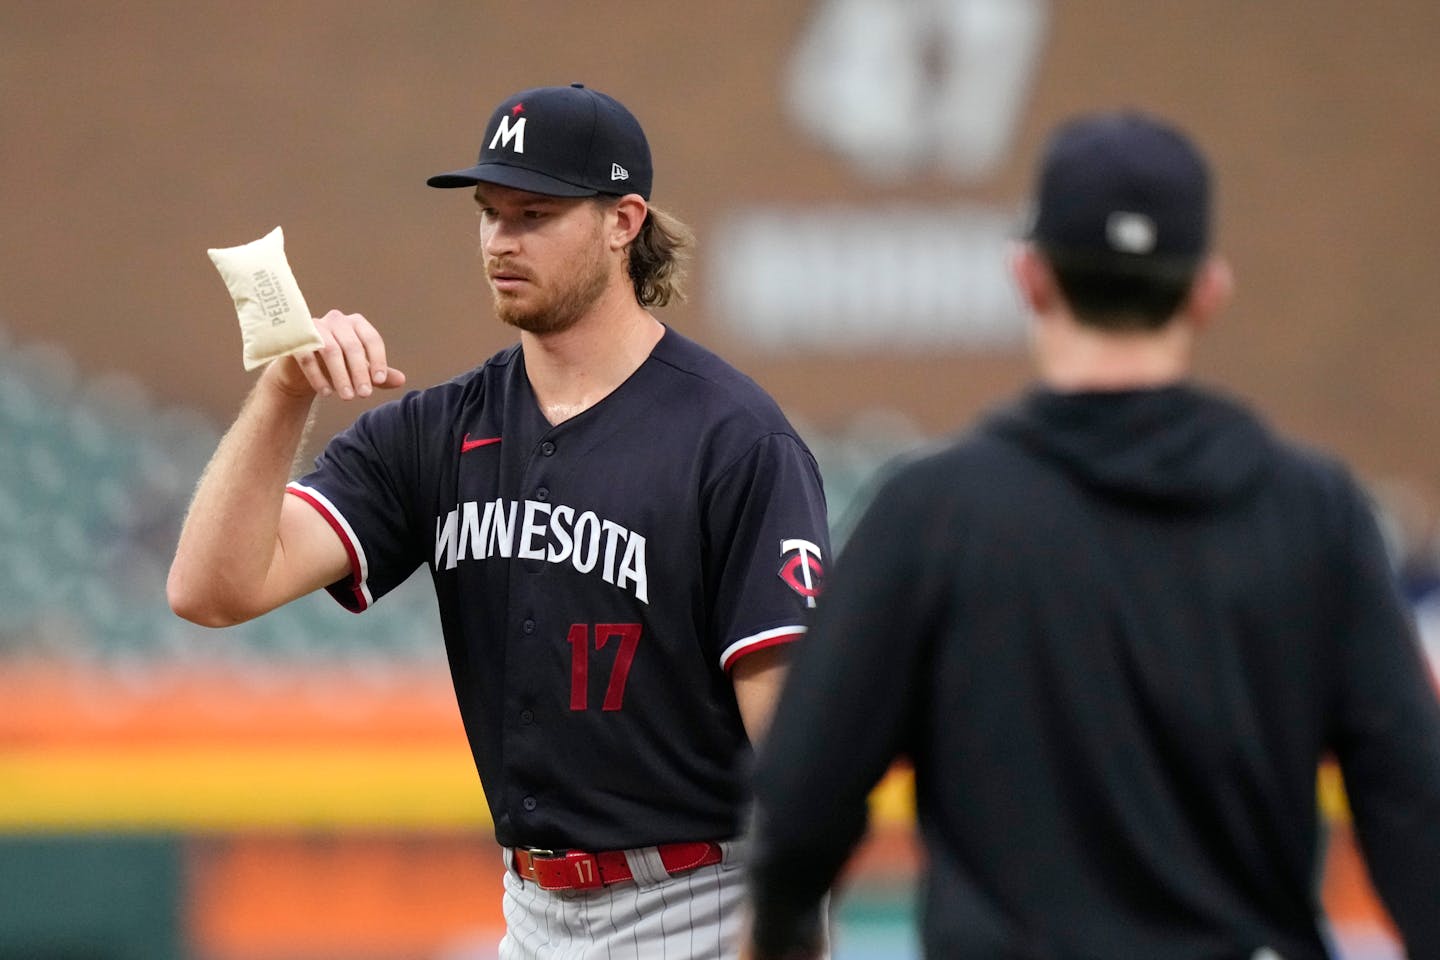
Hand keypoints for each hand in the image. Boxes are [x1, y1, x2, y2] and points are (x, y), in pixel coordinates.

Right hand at [268, 309, 407, 399]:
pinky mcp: (296, 339)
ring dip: (340, 376)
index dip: (378, 360)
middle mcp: (336, 320)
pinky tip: (326, 393)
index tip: (380, 381)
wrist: (301, 372)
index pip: (372, 339)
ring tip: (347, 397)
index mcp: (356, 324)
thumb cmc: (336, 368)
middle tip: (364, 395)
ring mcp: (314, 326)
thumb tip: (402, 380)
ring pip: (331, 350)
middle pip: (352, 346)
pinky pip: (308, 357)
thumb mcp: (360, 372)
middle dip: (359, 373)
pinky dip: (317, 376)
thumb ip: (380, 375)